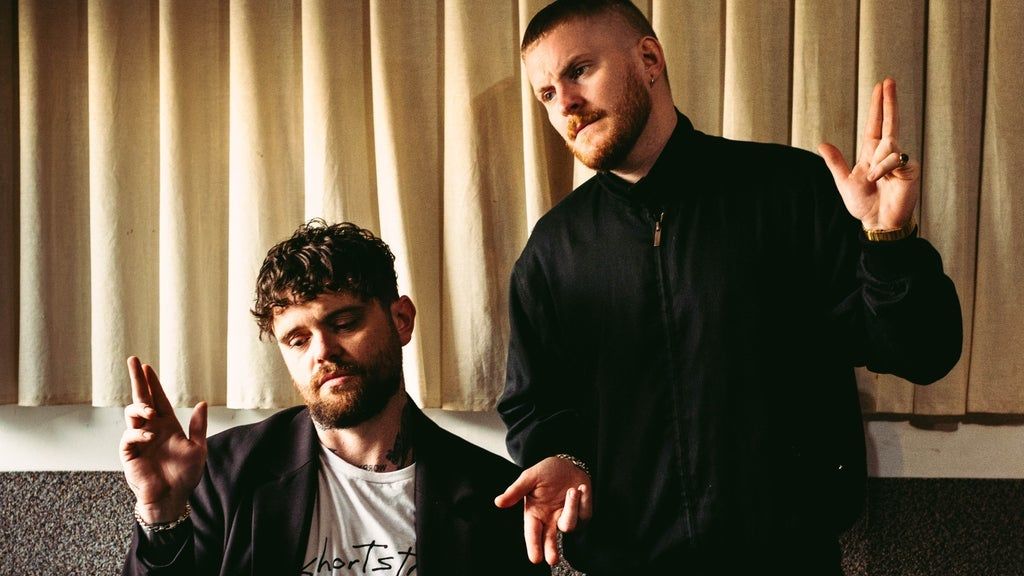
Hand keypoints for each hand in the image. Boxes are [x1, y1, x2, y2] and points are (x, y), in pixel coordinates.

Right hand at [120, 356, 207, 522]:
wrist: (173, 498)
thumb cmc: (185, 475)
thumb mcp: (198, 449)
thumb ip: (199, 426)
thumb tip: (203, 403)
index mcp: (167, 425)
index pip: (158, 399)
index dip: (152, 383)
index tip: (146, 366)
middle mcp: (151, 428)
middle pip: (141, 399)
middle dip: (137, 380)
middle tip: (133, 361)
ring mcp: (139, 440)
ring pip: (132, 414)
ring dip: (140, 409)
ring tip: (150, 413)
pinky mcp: (129, 453)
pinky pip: (129, 437)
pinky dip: (138, 433)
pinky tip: (149, 436)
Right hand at [494, 456, 591, 565]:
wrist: (567, 462)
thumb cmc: (546, 471)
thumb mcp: (529, 477)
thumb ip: (516, 491)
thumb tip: (498, 502)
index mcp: (534, 513)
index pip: (532, 533)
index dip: (534, 546)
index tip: (535, 559)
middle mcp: (550, 519)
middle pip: (551, 540)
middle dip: (552, 550)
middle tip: (553, 559)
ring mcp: (566, 517)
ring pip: (569, 525)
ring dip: (571, 508)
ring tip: (572, 490)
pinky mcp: (582, 513)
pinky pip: (584, 513)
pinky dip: (584, 500)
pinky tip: (581, 487)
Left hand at [819, 77, 919, 229]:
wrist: (879, 222)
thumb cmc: (864, 204)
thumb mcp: (845, 182)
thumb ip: (835, 162)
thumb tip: (822, 144)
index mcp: (871, 152)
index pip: (876, 124)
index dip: (878, 106)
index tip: (881, 87)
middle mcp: (887, 152)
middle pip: (890, 122)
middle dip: (889, 101)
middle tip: (888, 80)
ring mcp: (899, 159)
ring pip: (888, 145)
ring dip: (877, 163)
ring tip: (873, 180)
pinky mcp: (909, 168)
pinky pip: (894, 159)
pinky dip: (883, 169)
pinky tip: (881, 179)